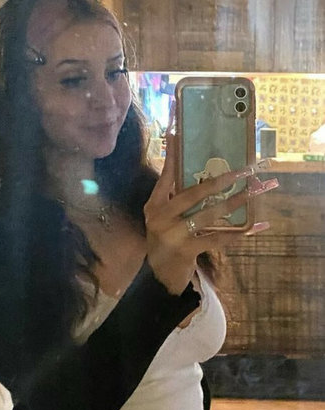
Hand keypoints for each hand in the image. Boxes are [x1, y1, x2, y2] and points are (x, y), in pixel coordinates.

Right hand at [143, 134, 277, 294]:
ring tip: (251, 193)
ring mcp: (172, 235)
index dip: (172, 154)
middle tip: (241, 171)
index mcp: (154, 206)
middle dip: (219, 181)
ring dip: (233, 203)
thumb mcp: (163, 219)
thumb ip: (174, 199)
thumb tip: (197, 174)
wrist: (159, 278)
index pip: (165, 175)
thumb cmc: (166, 242)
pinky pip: (216, 238)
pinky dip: (237, 233)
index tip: (177, 131)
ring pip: (208, 214)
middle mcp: (160, 217)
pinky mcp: (185, 250)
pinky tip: (254, 227)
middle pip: (192, 193)